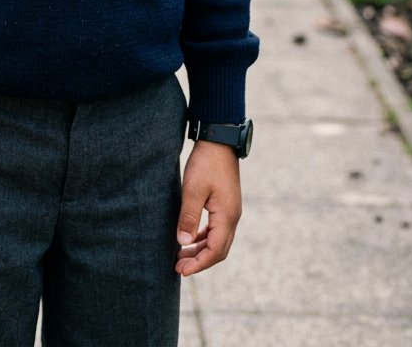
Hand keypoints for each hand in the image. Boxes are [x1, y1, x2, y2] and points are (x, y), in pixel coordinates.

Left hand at [175, 140, 241, 276]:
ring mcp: (230, 211)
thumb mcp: (193, 189)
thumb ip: (189, 216)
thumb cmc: (206, 163)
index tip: (181, 271)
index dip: (199, 264)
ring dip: (201, 250)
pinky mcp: (225, 204)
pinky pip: (216, 229)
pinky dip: (204, 238)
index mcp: (227, 217)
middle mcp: (232, 217)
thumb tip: (183, 242)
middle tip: (178, 268)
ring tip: (181, 256)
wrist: (219, 141)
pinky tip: (190, 238)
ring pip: (218, 240)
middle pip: (219, 250)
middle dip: (199, 261)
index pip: (215, 251)